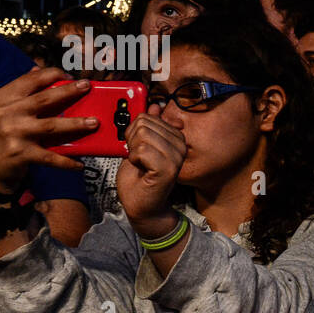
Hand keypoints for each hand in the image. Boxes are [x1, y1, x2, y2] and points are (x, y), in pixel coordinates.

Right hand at [0, 66, 95, 193]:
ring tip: (94, 122)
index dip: (52, 74)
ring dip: (75, 124)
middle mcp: (6, 113)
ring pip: (51, 126)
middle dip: (68, 91)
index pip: (30, 80)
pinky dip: (66, 162)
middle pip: (44, 99)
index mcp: (3, 98)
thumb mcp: (5, 109)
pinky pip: (50, 157)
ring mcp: (13, 133)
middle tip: (87, 86)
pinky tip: (79, 164)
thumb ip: (22, 91)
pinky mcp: (20, 154)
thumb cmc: (4, 134)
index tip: (70, 76)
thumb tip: (38, 69)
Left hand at [117, 104, 186, 234]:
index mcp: (176, 137)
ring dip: (133, 151)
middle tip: (138, 158)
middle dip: (132, 140)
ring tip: (140, 164)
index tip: (138, 148)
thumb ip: (148, 127)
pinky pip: (141, 150)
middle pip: (143, 124)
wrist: (142, 205)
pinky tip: (142, 170)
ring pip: (142, 136)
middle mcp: (181, 145)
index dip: (134, 131)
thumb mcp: (140, 145)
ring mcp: (176, 157)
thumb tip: (154, 106)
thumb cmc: (140, 178)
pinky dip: (134, 160)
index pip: (147, 116)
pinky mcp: (168, 169)